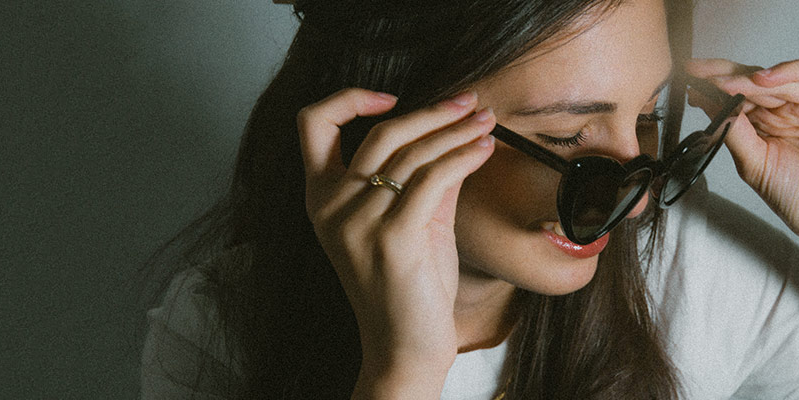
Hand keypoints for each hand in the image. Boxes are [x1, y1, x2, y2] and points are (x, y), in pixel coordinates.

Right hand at [297, 88, 495, 392]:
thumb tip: (454, 128)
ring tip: (485, 122)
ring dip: (455, 130)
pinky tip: (484, 149)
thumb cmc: (408, 284)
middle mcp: (330, 207)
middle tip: (469, 103)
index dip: (348, 99)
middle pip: (380, 132)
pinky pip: (432, 179)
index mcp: (320, 198)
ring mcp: (358, 223)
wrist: (405, 346)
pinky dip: (463, 156)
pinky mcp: (393, 238)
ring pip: (411, 153)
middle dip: (432, 111)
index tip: (391, 98)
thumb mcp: (409, 218)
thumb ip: (421, 175)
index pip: (312, 124)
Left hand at [686, 57, 798, 260]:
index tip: (687, 80)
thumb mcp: (754, 163)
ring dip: (751, 77)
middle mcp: (794, 109)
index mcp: (770, 125)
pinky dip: (789, 71)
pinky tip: (763, 78)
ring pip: (782, 76)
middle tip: (699, 73)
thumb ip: (733, 130)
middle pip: (757, 81)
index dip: (713, 87)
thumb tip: (705, 101)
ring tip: (726, 83)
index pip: (740, 96)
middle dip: (726, 76)